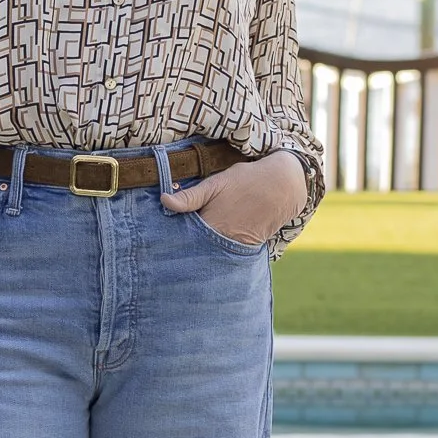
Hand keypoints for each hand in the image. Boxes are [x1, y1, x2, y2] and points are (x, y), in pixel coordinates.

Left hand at [160, 147, 306, 248]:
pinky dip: (211, 251)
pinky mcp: (243, 250)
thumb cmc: (246, 182)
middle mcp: (221, 243)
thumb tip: (164, 200)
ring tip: (179, 248)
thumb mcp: (216, 183)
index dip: (167, 237)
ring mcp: (234, 249)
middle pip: (192, 250)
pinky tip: (202, 246)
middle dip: (179, 248)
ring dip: (195, 250)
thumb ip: (190, 196)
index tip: (155, 236)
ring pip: (206, 254)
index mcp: (210, 227)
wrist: (283, 188)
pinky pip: (222, 255)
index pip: (180, 238)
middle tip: (163, 245)